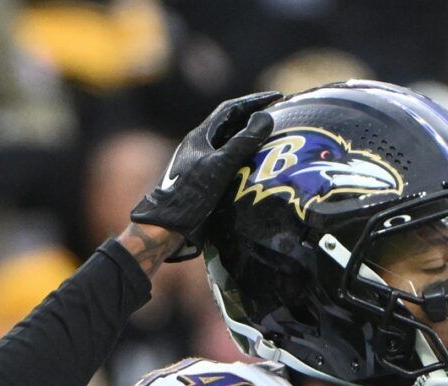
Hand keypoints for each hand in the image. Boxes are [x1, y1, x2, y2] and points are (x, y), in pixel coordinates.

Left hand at [128, 90, 279, 261]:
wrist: (167, 226)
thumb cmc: (190, 195)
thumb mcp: (220, 165)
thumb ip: (243, 142)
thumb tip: (265, 117)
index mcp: (200, 136)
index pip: (230, 109)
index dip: (254, 101)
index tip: (278, 97)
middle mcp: (200, 147)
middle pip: (231, 124)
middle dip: (254, 117)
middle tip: (279, 116)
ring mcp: (202, 164)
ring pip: (230, 144)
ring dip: (251, 139)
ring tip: (274, 139)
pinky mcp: (205, 182)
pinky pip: (230, 163)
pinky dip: (246, 160)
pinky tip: (259, 167)